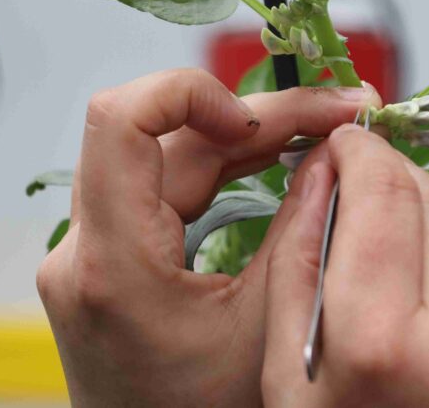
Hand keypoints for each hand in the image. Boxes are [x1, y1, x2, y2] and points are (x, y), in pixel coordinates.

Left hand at [36, 69, 379, 406]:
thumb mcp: (265, 335)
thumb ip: (298, 238)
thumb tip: (333, 156)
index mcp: (114, 267)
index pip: (120, 122)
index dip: (190, 94)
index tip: (260, 121)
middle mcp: (86, 250)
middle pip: (163, 136)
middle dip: (257, 116)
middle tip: (341, 114)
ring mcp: (93, 252)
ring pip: (168, 156)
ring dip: (246, 136)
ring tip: (325, 131)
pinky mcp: (111, 256)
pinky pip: (165, 187)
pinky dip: (223, 166)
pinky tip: (278, 158)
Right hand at [261, 124, 428, 407]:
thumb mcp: (284, 368)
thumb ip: (297, 257)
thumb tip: (322, 169)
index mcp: (377, 340)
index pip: (382, 196)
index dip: (361, 152)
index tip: (345, 140)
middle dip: (392, 178)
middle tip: (361, 176)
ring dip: (424, 230)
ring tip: (388, 265)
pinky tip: (428, 318)